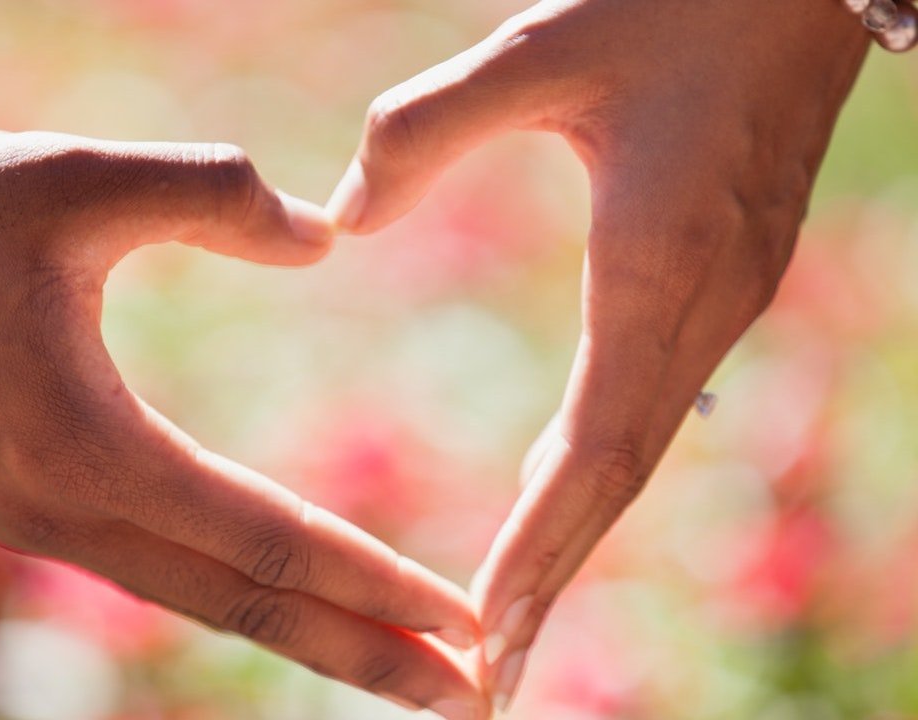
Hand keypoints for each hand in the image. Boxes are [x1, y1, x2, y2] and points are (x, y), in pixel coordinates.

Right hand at [0, 124, 485, 715]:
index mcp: (90, 450)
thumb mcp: (77, 178)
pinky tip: (263, 582)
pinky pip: (142, 565)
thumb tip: (326, 234)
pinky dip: (222, 585)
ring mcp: (29, 522)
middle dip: (360, 654)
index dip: (378, 585)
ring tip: (389, 658)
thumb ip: (215, 196)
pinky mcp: (10, 503)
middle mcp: (61, 515)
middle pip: (242, 607)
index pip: (270, 542)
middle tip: (466, 696)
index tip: (467, 626)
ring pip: (190, 595)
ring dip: (297, 630)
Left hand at [327, 0, 869, 710]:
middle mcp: (702, 306)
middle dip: (557, 576)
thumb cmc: (669, 4)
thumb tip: (338, 220)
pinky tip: (558, 483)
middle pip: (621, 477)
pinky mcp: (724, 277)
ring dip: (579, 532)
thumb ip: (426, 132)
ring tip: (518, 613)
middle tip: (495, 676)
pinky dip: (601, 465)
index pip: (595, 446)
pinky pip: (653, 400)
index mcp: (657, 267)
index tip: (488, 624)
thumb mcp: (538, 52)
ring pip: (641, 447)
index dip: (543, 542)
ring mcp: (724, 299)